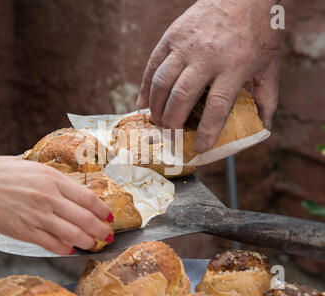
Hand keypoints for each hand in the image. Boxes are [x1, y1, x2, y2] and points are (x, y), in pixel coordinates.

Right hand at [0, 156, 112, 254]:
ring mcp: (38, 216)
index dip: (103, 209)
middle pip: (84, 218)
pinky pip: (51, 243)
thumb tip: (72, 188)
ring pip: (72, 234)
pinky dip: (64, 248)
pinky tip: (70, 249)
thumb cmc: (4, 172)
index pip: (88, 198)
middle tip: (108, 235)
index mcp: (54, 180)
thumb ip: (56, 179)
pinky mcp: (26, 231)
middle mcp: (50, 199)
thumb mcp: (35, 167)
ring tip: (94, 244)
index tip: (110, 215)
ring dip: (87, 241)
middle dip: (101, 229)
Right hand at [137, 0, 280, 151]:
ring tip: (158, 122)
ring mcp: (186, 45)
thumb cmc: (258, 31)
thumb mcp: (270, 64)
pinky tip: (143, 102)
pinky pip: (152, 65)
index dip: (207, 130)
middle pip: (181, 96)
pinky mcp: (172, 36)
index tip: (201, 147)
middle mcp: (207, 57)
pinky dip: (144, 86)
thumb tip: (263, 127)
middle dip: (173, 122)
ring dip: (156, 107)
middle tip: (172, 135)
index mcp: (234, 66)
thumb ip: (268, 97)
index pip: (217, 106)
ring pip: (162, 82)